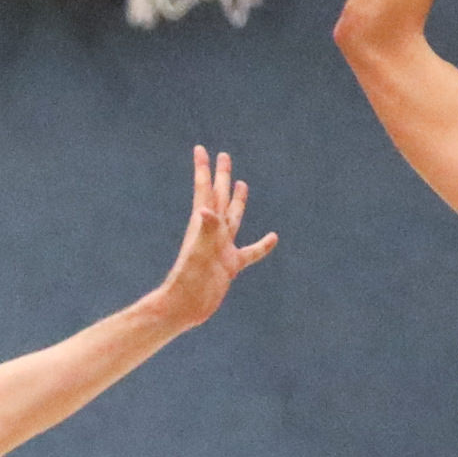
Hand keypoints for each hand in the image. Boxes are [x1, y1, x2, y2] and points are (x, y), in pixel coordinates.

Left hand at [148, 147, 280, 328]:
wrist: (184, 308)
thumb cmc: (186, 283)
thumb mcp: (197, 256)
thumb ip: (203, 232)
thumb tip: (206, 209)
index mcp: (203, 225)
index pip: (204, 190)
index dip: (203, 169)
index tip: (201, 148)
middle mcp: (212, 232)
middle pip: (219, 196)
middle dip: (221, 176)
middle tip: (224, 154)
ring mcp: (221, 248)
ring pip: (233, 217)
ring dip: (237, 200)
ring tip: (241, 183)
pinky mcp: (230, 265)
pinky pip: (250, 252)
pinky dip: (262, 245)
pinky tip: (273, 238)